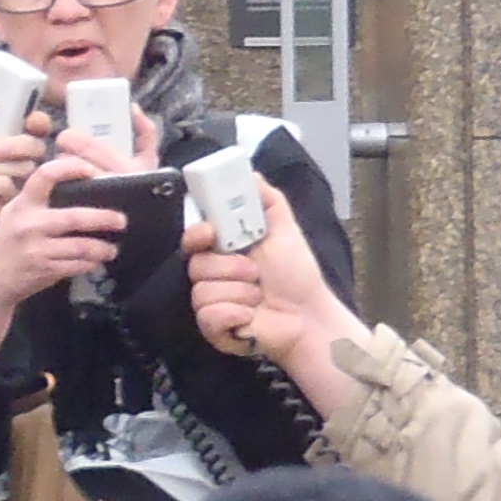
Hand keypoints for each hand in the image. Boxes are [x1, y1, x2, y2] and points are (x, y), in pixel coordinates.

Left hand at [0, 103, 52, 215]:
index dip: (38, 122)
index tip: (31, 123)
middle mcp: (12, 155)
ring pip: (27, 170)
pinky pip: (15, 192)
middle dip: (17, 146)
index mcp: (2, 132)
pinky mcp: (9, 203)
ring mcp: (12, 180)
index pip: (36, 124)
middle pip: (38, 147)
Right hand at [0, 134, 129, 365]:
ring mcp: (37, 249)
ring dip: (101, 247)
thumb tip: (77, 182)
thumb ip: (38, 199)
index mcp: (23, 204)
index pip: (45, 176)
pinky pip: (76, 265)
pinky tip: (98, 260)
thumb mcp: (14, 213)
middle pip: (74, 217)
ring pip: (80, 246)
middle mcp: (29, 224)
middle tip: (121, 219)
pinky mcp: (44, 270)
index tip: (91, 169)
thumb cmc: (7, 241)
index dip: (70, 168)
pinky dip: (90, 263)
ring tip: (112, 247)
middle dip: (103, 218)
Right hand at [189, 183, 348, 404]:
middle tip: (256, 273)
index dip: (196, 234)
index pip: (192, 237)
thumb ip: (266, 199)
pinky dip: (236, 315)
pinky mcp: (212, 328)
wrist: (308, 315)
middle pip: (196, 264)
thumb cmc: (296, 275)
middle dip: (232, 268)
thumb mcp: (285, 228)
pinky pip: (209, 316)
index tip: (210, 233)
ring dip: (240, 293)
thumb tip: (250, 173)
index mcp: (223, 249)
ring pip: (202, 291)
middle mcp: (212, 274)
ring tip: (258, 297)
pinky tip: (250, 317)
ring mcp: (210, 301)